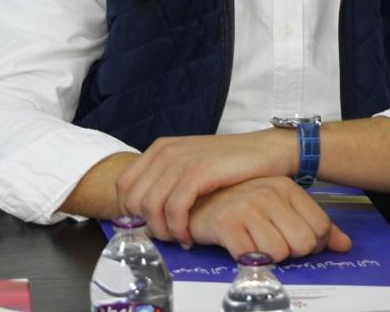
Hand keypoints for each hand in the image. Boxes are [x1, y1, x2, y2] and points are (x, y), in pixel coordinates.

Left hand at [116, 130, 295, 244]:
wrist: (265, 151)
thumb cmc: (230, 165)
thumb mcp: (192, 167)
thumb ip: (170, 182)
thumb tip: (146, 212)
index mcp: (160, 149)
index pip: (123, 185)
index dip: (128, 213)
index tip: (145, 230)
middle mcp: (165, 152)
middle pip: (133, 198)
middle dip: (145, 226)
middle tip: (164, 239)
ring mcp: (181, 160)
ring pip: (151, 206)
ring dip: (163, 231)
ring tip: (179, 240)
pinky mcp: (199, 171)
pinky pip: (175, 208)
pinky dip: (178, 228)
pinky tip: (189, 237)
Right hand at [187, 176, 350, 261]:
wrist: (193, 199)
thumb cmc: (238, 205)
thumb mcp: (279, 207)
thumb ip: (314, 225)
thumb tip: (345, 245)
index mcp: (284, 186)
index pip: (320, 228)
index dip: (309, 244)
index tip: (287, 240)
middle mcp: (268, 191)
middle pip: (303, 243)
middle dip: (289, 253)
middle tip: (267, 244)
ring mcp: (247, 205)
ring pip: (280, 253)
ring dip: (266, 259)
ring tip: (251, 245)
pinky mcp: (227, 222)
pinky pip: (253, 258)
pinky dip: (247, 261)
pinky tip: (237, 249)